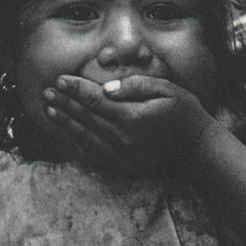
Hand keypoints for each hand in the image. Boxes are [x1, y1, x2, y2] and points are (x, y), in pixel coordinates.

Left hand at [43, 74, 211, 176]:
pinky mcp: (121, 167)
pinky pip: (91, 154)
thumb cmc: (184, 113)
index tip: (61, 79)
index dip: (76, 89)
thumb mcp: (167, 89)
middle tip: (48, 91)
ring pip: (84, 137)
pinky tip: (67, 131)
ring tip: (50, 109)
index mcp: (133, 118)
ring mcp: (121, 156)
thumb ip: (137, 86)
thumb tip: (107, 89)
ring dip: (65, 122)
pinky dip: (75, 141)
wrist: (196, 149)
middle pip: (86, 117)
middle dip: (65, 102)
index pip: (95, 100)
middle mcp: (123, 140)